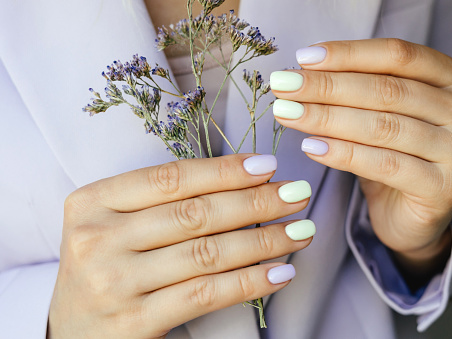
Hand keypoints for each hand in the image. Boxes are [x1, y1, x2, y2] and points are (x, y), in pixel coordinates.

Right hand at [48, 154, 312, 338]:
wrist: (72, 332)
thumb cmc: (105, 268)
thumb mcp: (115, 225)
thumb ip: (159, 202)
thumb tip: (240, 181)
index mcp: (92, 202)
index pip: (171, 178)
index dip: (225, 170)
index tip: (268, 166)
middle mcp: (97, 239)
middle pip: (194, 213)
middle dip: (256, 202)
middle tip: (297, 194)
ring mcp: (114, 283)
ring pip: (207, 253)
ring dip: (264, 241)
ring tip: (301, 232)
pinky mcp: (134, 323)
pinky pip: (206, 295)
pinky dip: (250, 282)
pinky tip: (281, 272)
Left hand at [270, 39, 451, 280]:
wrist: (413, 216)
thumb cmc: (395, 156)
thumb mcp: (382, 115)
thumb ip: (358, 91)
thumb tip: (303, 72)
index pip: (397, 56)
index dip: (347, 55)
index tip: (302, 58)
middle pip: (387, 91)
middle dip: (327, 87)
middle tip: (284, 87)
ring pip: (383, 127)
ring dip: (327, 118)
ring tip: (288, 114)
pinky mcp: (444, 189)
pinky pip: (384, 165)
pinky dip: (343, 154)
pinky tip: (311, 146)